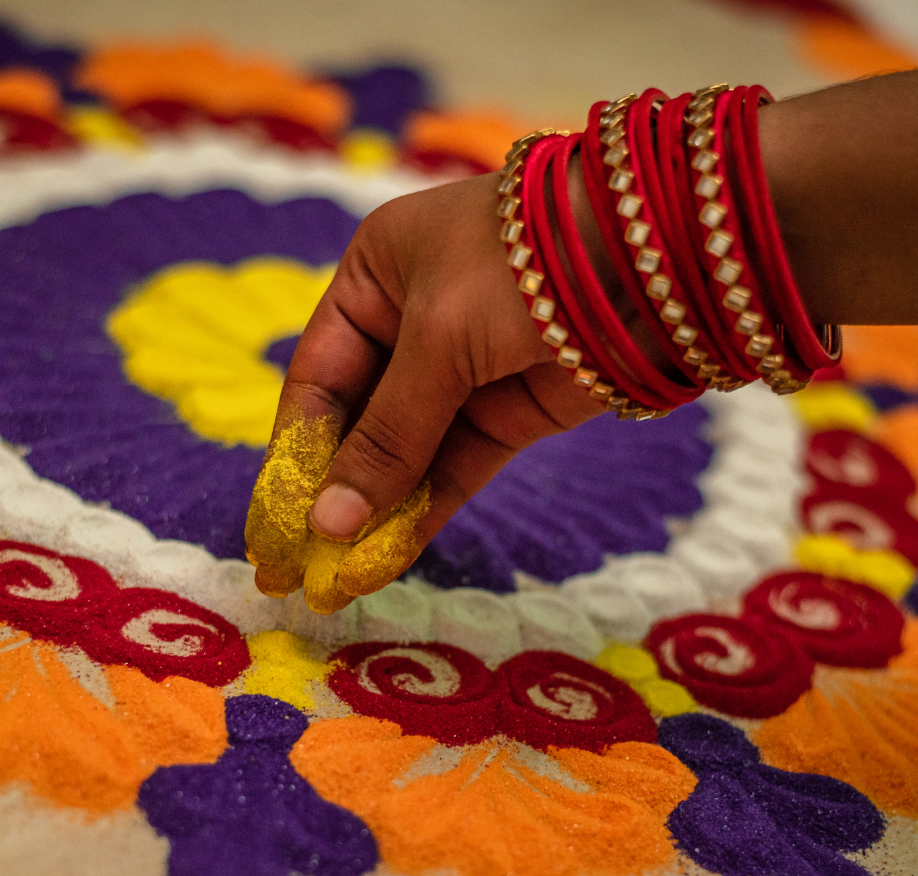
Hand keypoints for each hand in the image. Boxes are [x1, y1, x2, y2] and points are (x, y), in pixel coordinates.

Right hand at [245, 171, 601, 611]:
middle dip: (332, 493)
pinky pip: (452, 471)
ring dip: (375, 514)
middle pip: (356, 425)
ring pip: (404, 457)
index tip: (272, 519)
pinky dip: (423, 512)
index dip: (292, 453)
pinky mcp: (507, 416)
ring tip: (339, 575)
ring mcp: (461, 375)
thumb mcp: (436, 341)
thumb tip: (328, 524)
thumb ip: (386, 436)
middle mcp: (409, 327)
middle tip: (298, 564)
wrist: (650, 251)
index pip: (316, 379)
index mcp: (374, 280)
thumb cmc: (518, 265)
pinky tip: (389, 556)